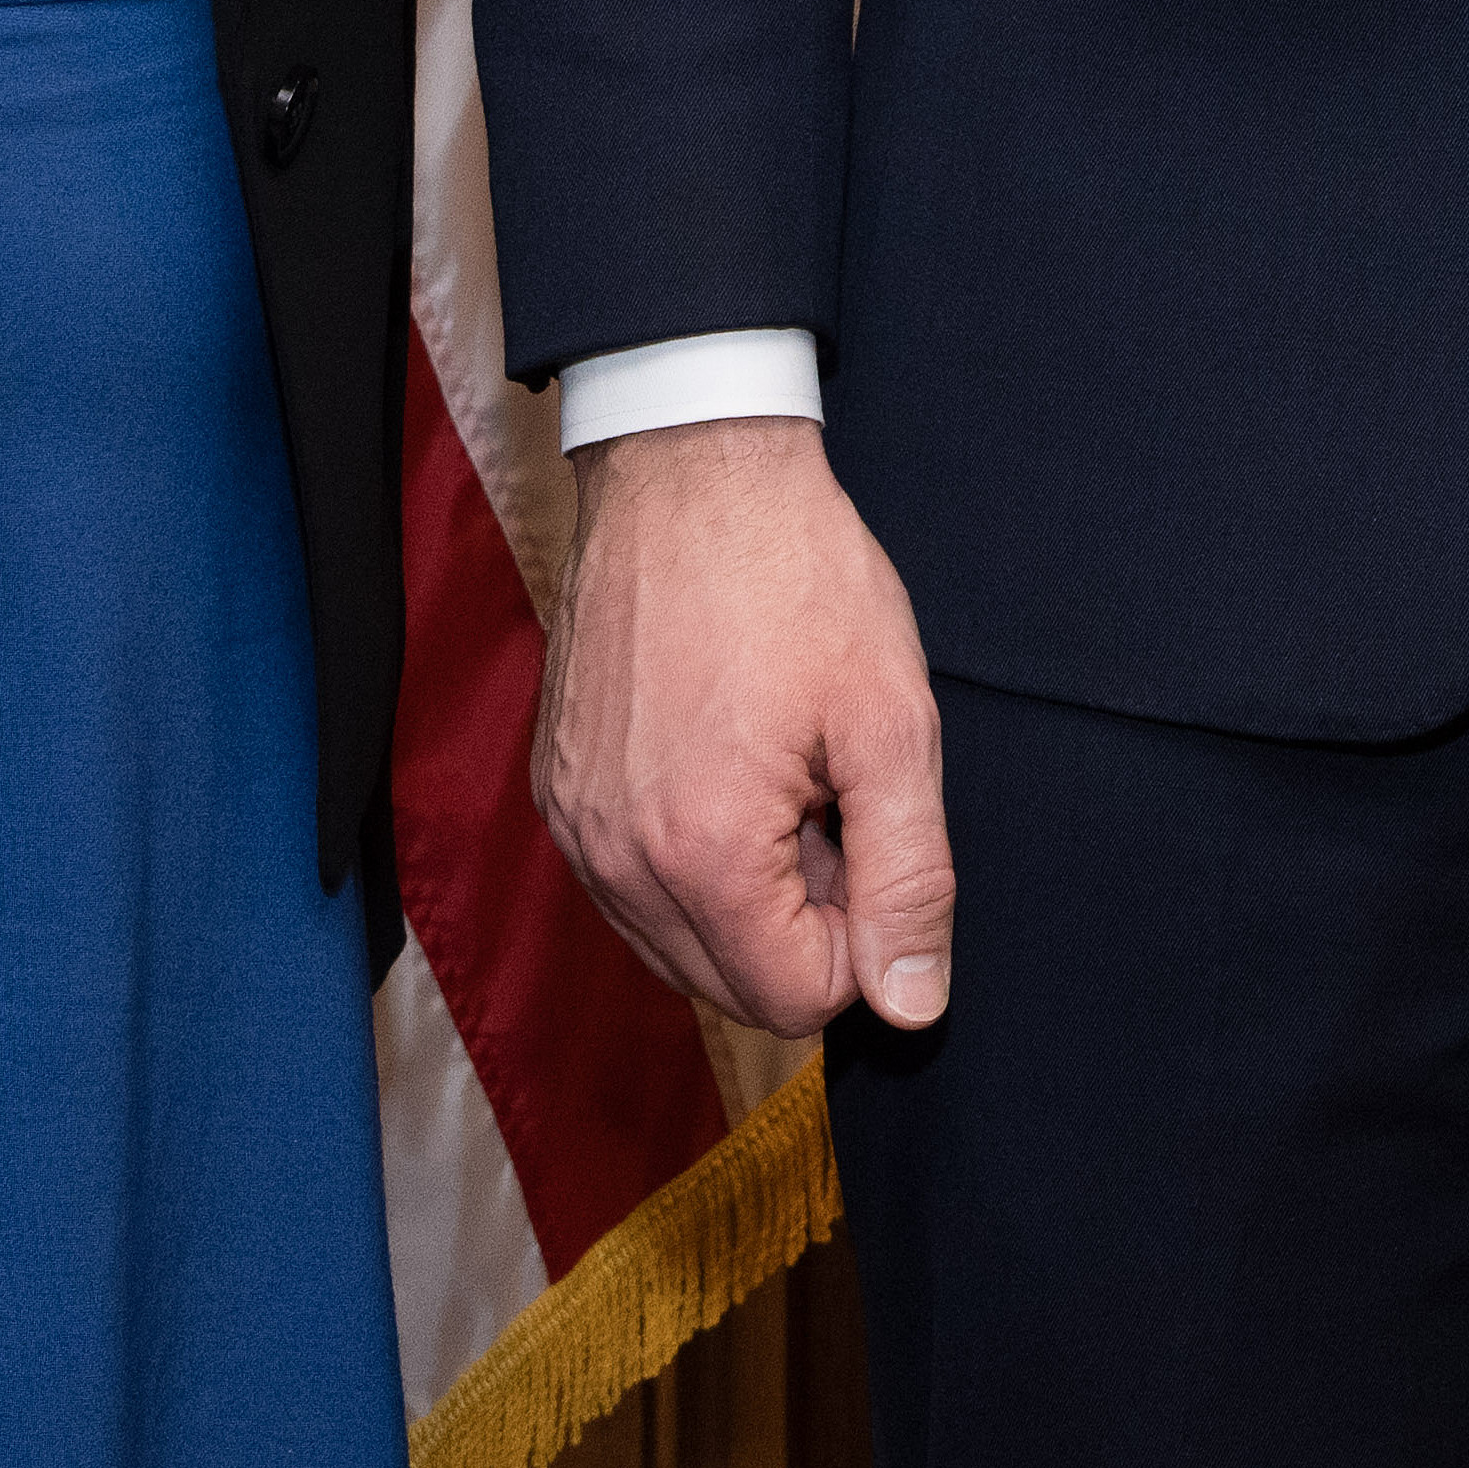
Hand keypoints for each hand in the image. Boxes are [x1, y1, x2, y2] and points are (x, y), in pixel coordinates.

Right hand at [538, 418, 955, 1035]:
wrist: (691, 466)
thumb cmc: (793, 575)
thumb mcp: (891, 721)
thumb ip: (911, 877)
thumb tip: (912, 1000)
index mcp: (703, 854)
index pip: (794, 999)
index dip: (859, 934)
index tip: (867, 834)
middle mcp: (616, 858)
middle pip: (730, 987)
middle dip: (799, 918)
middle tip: (827, 798)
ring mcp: (574, 825)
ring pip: (676, 943)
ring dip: (744, 889)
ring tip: (778, 773)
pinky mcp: (556, 790)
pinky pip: (630, 884)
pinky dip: (687, 853)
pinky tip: (723, 759)